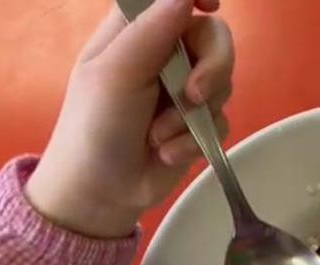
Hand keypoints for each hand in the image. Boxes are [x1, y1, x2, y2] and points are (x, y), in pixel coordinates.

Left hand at [26, 0, 234, 237]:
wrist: (101, 191)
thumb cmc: (95, 126)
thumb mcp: (117, 73)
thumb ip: (153, 31)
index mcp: (136, 31)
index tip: (212, 5)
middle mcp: (164, 55)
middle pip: (213, 38)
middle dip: (213, 68)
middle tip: (194, 96)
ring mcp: (184, 90)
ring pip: (223, 82)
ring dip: (193, 116)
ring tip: (159, 138)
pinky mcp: (199, 124)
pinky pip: (221, 120)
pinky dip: (195, 140)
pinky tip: (167, 153)